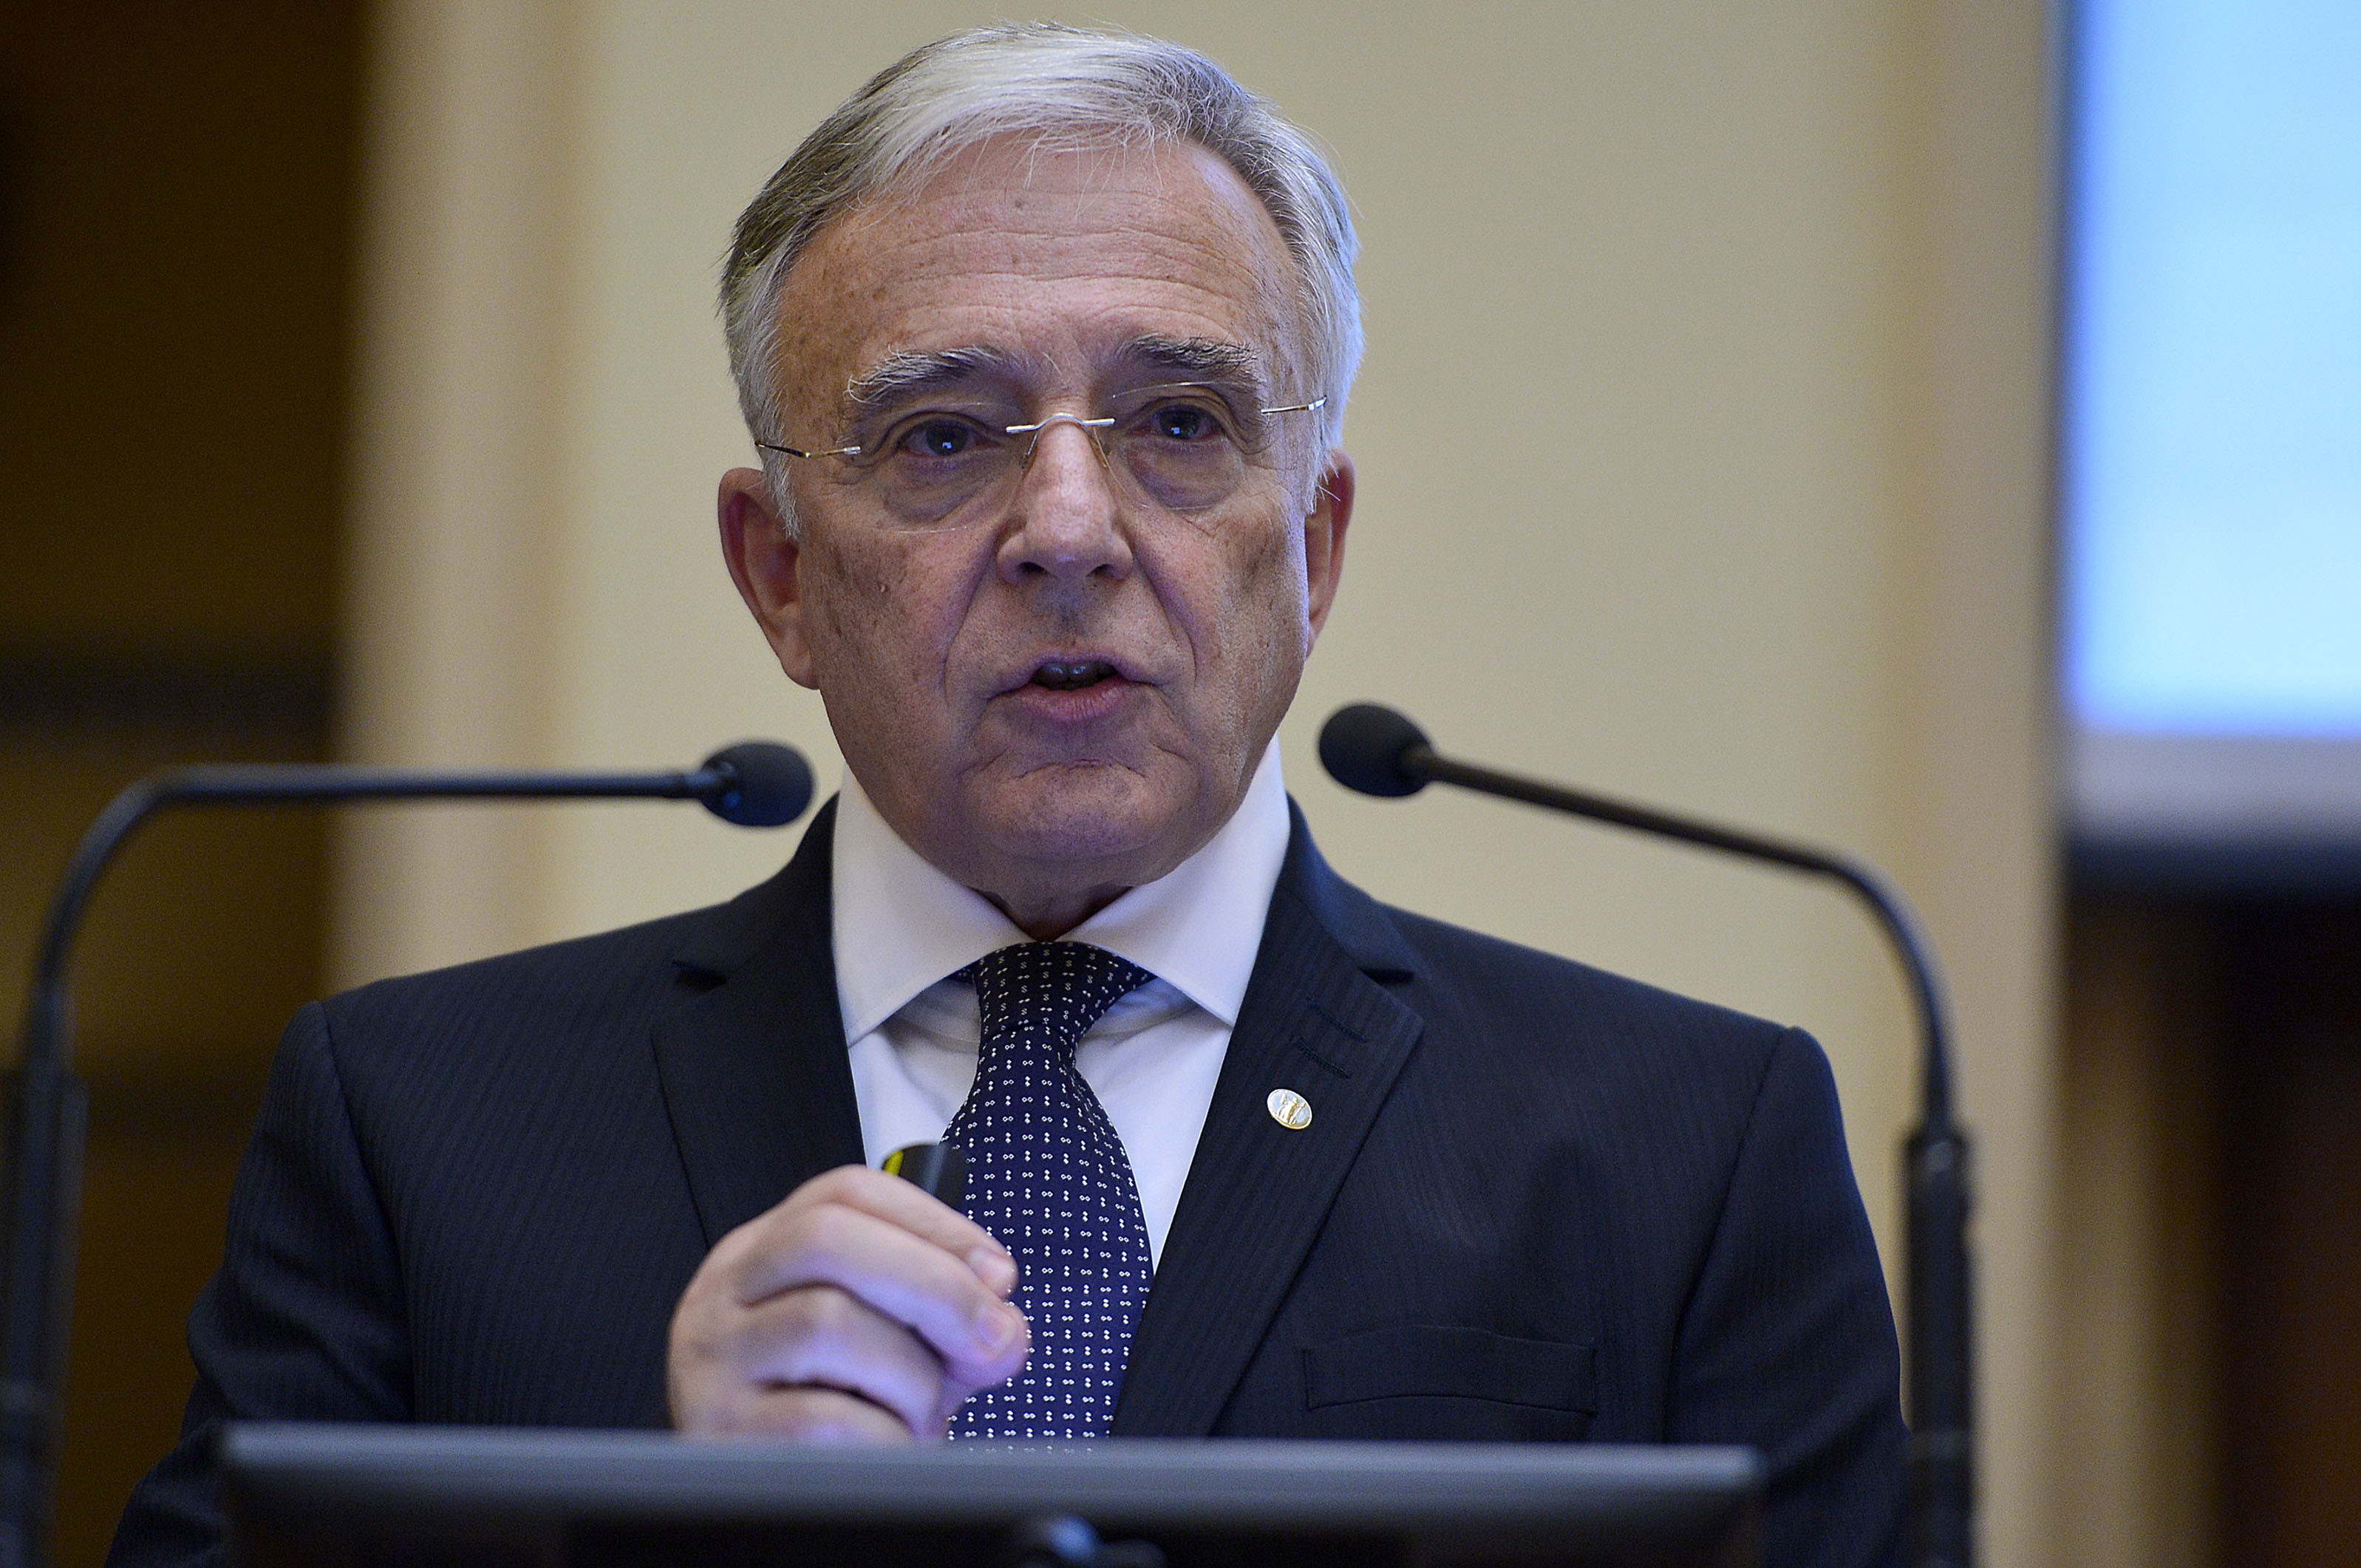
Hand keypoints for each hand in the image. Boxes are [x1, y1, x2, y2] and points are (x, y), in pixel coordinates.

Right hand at [667, 1163, 1026, 1440]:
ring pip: (826, 1321)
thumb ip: (948, 1324)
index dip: (935, 1222)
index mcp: (765, 1255)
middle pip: (829, 1237)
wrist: (755, 1506)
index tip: (996, 1273)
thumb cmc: (826, 1415)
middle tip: (992, 1337)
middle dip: (935, 1282)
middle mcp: (724, 1293)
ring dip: (909, 1373)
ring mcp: (713, 1359)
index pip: (846, 1193)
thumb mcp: (890, 1349)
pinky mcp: (717, 1431)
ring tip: (921, 1414)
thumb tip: (1001, 1331)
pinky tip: (892, 1449)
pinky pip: (821, 1418)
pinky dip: (885, 1436)